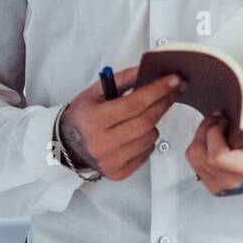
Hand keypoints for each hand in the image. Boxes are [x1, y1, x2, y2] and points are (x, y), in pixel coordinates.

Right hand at [58, 67, 184, 180]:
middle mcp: (101, 143)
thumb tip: (147, 70)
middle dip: (164, 103)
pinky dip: (148, 139)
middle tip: (175, 90)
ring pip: (149, 137)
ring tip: (145, 114)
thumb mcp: (96, 92)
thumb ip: (122, 79)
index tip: (174, 80)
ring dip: (154, 122)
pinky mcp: (118, 172)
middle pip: (145, 121)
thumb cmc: (84, 115)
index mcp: (93, 120)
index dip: (157, 91)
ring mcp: (110, 160)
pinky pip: (146, 152)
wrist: (67, 144)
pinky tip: (137, 132)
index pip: (134, 104)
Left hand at [186, 113, 242, 195]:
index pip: (218, 157)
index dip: (214, 133)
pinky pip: (194, 162)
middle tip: (219, 117)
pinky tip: (215, 138)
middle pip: (200, 154)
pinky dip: (200, 146)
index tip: (225, 120)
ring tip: (217, 126)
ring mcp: (220, 185)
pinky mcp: (212, 184)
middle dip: (206, 130)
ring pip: (194, 157)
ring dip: (201, 136)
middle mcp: (232, 181)